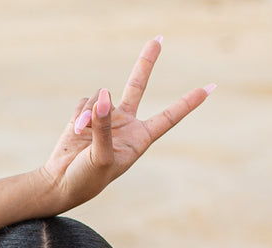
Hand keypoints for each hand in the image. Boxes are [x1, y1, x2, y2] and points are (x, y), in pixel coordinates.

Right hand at [39, 37, 213, 210]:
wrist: (61, 184)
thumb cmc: (87, 179)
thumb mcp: (101, 157)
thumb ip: (104, 126)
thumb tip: (105, 94)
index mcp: (139, 139)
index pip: (169, 117)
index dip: (188, 102)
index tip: (209, 88)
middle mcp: (125, 124)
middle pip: (138, 86)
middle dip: (146, 62)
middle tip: (158, 38)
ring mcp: (105, 118)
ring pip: (101, 96)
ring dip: (90, 113)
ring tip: (82, 133)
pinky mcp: (86, 115)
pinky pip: (84, 103)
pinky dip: (79, 115)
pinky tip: (75, 132)